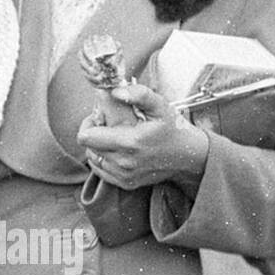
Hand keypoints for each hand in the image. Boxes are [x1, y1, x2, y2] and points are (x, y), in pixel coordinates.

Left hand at [77, 82, 209, 192]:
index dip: (89, 123)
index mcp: (129, 143)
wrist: (189, 156)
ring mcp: (124, 176)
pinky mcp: (126, 184)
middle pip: (87, 147)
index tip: (101, 117)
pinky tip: (118, 150)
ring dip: (98, 147)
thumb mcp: (160, 106)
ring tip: (115, 137)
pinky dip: (104, 159)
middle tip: (109, 125)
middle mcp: (124, 163)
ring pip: (93, 159)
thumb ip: (138, 94)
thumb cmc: (172, 128)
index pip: (85, 136)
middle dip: (93, 133)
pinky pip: (101, 170)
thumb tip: (115, 91)